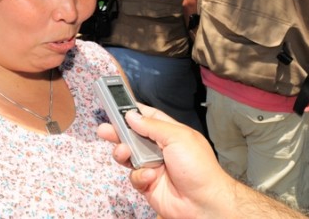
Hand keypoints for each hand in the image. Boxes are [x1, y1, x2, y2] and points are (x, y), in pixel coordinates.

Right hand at [98, 105, 235, 218]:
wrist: (203, 203)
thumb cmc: (198, 167)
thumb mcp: (177, 137)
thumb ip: (152, 126)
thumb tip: (131, 115)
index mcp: (169, 133)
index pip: (148, 117)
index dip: (133, 111)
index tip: (116, 105)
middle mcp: (158, 148)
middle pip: (132, 136)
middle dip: (117, 132)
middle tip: (104, 130)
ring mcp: (152, 166)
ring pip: (127, 156)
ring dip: (123, 153)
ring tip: (124, 152)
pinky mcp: (146, 184)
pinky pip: (133, 176)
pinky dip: (139, 176)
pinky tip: (150, 177)